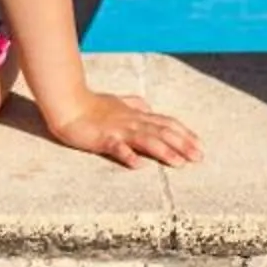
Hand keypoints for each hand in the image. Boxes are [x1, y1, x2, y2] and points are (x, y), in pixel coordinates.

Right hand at [44, 90, 201, 169]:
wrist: (67, 103)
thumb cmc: (91, 105)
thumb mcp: (117, 102)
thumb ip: (133, 104)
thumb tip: (147, 106)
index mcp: (136, 115)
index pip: (166, 123)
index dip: (184, 134)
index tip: (200, 145)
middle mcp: (132, 121)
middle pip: (162, 132)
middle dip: (183, 145)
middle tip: (199, 157)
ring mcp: (118, 129)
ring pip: (145, 140)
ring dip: (163, 151)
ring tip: (179, 163)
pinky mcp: (102, 138)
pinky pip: (116, 147)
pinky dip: (128, 155)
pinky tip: (138, 164)